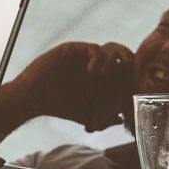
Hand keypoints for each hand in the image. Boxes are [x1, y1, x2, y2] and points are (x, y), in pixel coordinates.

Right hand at [0, 41, 134, 134]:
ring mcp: (85, 56)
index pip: (125, 70)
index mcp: (102, 79)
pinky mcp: (74, 49)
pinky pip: (94, 48)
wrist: (35, 98)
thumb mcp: (87, 116)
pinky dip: (98, 58)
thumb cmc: (60, 107)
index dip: (132, 74)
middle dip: (130, 59)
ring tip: (105, 74)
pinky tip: (92, 71)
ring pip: (111, 48)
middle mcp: (96, 65)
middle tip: (129, 69)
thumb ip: (104, 119)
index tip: (132, 84)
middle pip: (123, 54)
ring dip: (114, 58)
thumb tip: (121, 120)